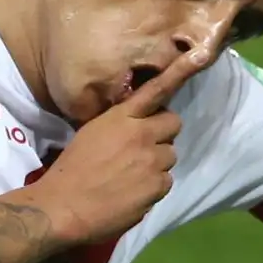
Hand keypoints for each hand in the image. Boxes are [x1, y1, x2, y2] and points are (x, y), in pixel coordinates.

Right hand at [27, 50, 208, 244]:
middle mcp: (141, 133)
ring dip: (156, 163)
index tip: (199, 55)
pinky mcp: (157, 186)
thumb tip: (134, 127)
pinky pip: (166, 182)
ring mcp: (152, 160)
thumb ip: (118, 126)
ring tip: (133, 175)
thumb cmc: (71, 169)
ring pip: (170, 156)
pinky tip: (133, 193)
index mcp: (120, 117)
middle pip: (173, 124)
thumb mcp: (91, 134)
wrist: (64, 206)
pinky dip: (153, 188)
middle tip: (143, 147)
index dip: (179, 72)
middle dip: (162, 134)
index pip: (155, 91)